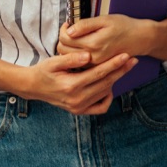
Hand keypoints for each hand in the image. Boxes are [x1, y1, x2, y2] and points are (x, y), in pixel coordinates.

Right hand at [20, 50, 137, 114]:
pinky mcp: (79, 111)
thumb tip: (87, 56)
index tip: (126, 55)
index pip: (99, 74)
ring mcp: (78, 107)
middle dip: (121, 70)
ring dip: (116, 80)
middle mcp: (76, 99)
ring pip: (105, 92)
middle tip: (133, 59)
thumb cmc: (44, 71)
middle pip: (106, 83)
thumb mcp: (53, 62)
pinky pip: (100, 107)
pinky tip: (108, 85)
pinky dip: (108, 97)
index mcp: (71, 86)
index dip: (114, 64)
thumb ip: (70, 59)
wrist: (33, 86)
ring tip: (123, 67)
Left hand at [57, 16, 153, 63]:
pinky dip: (75, 54)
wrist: (140, 39)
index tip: (68, 24)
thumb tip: (69, 30)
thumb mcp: (106, 20)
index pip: (65, 38)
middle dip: (63, 39)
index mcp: (93, 43)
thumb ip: (85, 25)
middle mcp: (92, 56)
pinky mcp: (96, 67)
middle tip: (71, 30)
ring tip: (76, 38)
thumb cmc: (125, 27)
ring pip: (69, 57)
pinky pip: (78, 62)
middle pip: (63, 50)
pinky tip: (82, 46)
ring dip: (68, 47)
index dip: (63, 29)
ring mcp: (94, 64)